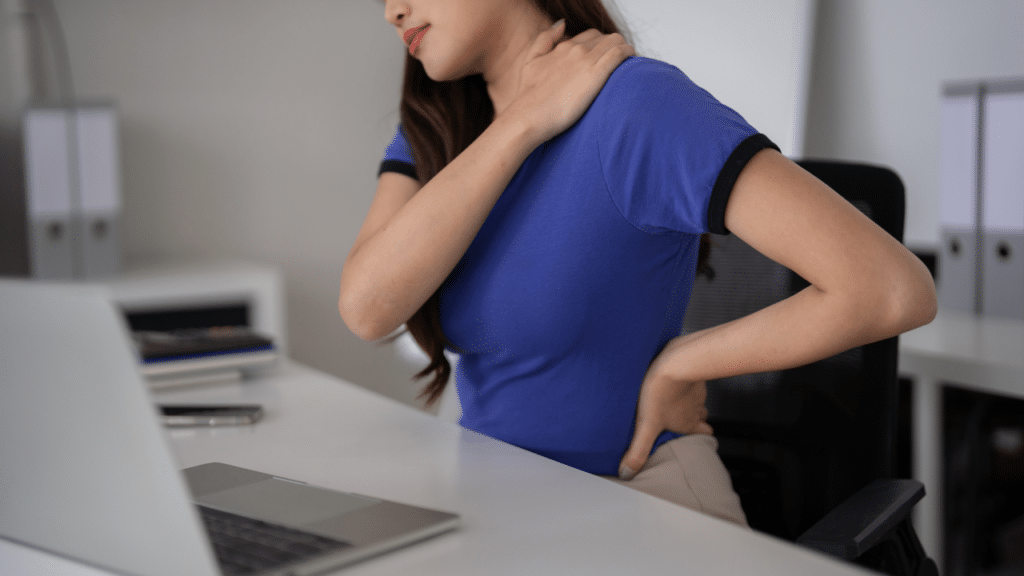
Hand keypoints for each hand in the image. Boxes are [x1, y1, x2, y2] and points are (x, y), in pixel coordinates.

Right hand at [501, 20, 633, 143]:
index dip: (601, 45)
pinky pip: (619, 54)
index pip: (591, 36)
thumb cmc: (529, 95)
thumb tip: (562, 23)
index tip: (605, 57)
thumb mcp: (530, 61)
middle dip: (615, 47)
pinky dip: (628, 53)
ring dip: (624, 49)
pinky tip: (631, 61)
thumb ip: (545, 39)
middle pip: (606, 38)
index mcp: (563, 47)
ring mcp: (586, 60)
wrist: (529, 115)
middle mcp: (576, 49)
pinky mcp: (596, 74)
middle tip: (620, 62)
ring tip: (628, 63)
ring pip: (616, 41)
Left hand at [618, 348, 713, 480]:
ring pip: (696, 400)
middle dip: (695, 421)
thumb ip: (638, 450)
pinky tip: (670, 382)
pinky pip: (690, 381)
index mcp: (687, 423)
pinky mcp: (689, 373)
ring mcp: (695, 391)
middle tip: (683, 421)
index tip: (694, 441)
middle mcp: (695, 409)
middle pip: (702, 418)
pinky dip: (683, 384)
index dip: (700, 438)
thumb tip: (628, 472)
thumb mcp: (646, 426)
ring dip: (688, 402)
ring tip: (673, 402)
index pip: (703, 435)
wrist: (676, 361)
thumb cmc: (661, 391)